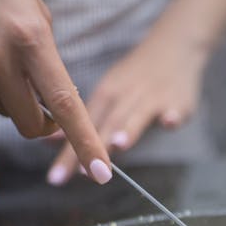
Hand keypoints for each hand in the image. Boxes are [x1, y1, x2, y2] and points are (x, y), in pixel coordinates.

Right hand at [0, 0, 111, 183]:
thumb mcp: (37, 18)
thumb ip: (50, 64)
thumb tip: (59, 106)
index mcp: (31, 40)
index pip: (65, 104)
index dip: (86, 141)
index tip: (102, 172)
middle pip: (31, 125)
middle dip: (45, 126)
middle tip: (48, 110)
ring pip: (4, 111)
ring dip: (12, 98)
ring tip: (3, 59)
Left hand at [46, 35, 206, 184]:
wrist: (173, 47)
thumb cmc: (135, 78)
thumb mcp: (106, 94)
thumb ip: (83, 121)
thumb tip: (48, 142)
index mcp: (105, 96)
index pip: (82, 127)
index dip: (70, 152)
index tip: (56, 177)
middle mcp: (125, 96)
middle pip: (107, 125)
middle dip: (94, 149)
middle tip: (83, 174)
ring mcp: (152, 97)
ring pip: (138, 114)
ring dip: (128, 129)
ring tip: (118, 145)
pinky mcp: (177, 100)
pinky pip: (175, 108)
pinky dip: (172, 115)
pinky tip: (169, 122)